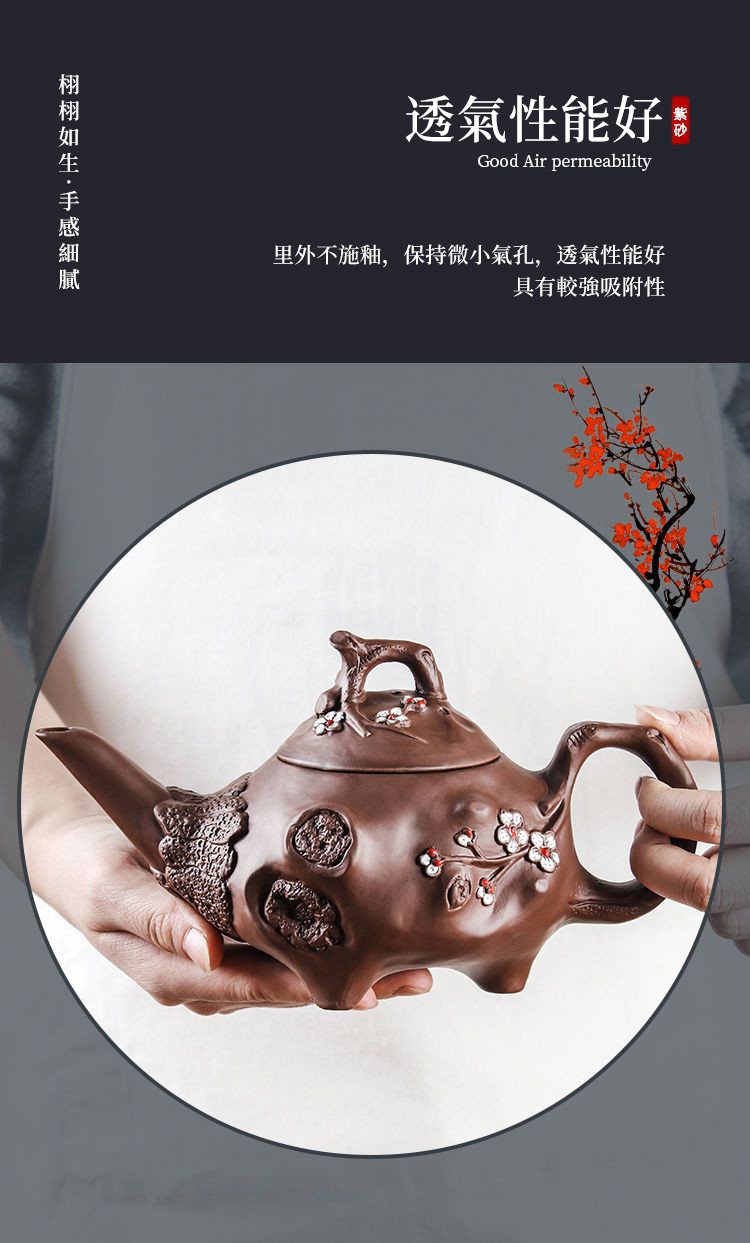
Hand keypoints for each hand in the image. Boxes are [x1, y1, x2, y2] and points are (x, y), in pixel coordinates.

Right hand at [25, 814, 432, 1012]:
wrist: (79, 850)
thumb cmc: (92, 870)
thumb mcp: (116, 892)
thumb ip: (160, 919)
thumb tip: (207, 955)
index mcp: (178, 977)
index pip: (259, 989)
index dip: (315, 988)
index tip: (367, 986)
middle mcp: (206, 976)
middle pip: (290, 986)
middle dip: (351, 983)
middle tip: (415, 973)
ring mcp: (220, 956)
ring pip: (294, 966)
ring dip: (348, 962)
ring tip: (410, 957)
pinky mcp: (231, 931)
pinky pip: (284, 940)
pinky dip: (325, 935)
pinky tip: (367, 927)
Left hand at [630, 705, 719, 911]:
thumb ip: (711, 732)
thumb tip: (650, 717)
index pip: (706, 820)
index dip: (659, 804)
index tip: (646, 789)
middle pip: (699, 886)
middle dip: (656, 855)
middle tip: (652, 826)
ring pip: (712, 912)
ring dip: (681, 881)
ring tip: (684, 847)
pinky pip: (732, 925)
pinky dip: (712, 901)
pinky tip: (711, 868)